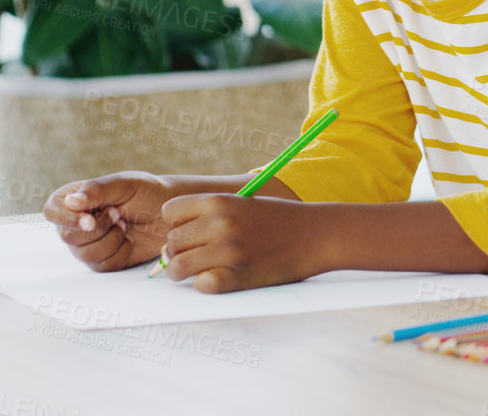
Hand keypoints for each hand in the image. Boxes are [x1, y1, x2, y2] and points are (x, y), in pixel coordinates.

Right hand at [44, 171, 172, 271]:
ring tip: (125, 225)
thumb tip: (70, 201)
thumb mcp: (125, 184)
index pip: (52, 210)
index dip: (66, 218)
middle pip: (68, 236)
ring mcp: (88, 244)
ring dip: (112, 240)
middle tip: (119, 214)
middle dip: (99, 228)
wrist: (170, 215)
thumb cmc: (148, 193)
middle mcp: (76, 223)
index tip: (89, 219)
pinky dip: (121, 253)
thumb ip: (97, 190)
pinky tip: (129, 240)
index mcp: (76, 198)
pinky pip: (103, 266)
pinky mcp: (103, 260)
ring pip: (85, 254)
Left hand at [156, 194, 323, 293]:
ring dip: (185, 272)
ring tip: (200, 271)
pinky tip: (219, 278)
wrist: (317, 234)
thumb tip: (175, 239)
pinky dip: (206, 285)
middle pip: (171, 242)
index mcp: (219, 201)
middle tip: (198, 255)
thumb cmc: (280, 219)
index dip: (177, 224)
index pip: (170, 212)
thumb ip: (211, 214)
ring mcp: (228, 251)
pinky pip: (201, 285)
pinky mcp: (238, 276)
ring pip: (177, 267)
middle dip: (180, 251)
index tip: (190, 231)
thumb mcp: (243, 203)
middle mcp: (220, 224)